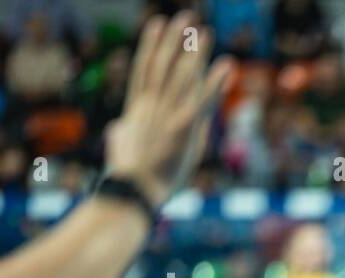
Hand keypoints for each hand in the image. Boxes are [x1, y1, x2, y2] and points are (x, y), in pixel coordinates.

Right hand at [104, 12, 233, 206]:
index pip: (146, 69)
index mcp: (137, 110)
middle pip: (163, 64)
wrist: (133, 193)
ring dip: (194, 51)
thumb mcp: (124, 150)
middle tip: (186, 16)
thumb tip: (116, 128)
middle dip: (175, 39)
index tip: (158, 24)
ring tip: (203, 29)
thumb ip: (122, 134)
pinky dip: (217, 82)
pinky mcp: (184, 128)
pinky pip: (204, 100)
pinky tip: (228, 65)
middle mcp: (152, 107)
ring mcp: (167, 116)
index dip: (153, 46)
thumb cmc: (129, 179)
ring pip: (181, 75)